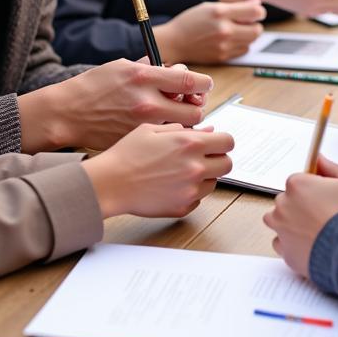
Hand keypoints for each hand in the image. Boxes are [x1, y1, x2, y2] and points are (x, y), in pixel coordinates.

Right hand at [19, 60, 212, 151]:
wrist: (68, 113)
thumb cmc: (94, 87)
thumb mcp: (123, 66)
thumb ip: (153, 68)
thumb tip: (178, 71)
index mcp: (144, 78)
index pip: (191, 81)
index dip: (204, 84)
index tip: (204, 85)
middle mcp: (147, 103)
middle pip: (195, 112)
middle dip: (197, 108)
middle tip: (191, 105)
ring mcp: (143, 127)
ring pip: (183, 132)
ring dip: (186, 126)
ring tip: (176, 119)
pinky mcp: (138, 144)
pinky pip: (166, 144)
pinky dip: (169, 140)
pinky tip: (161, 134)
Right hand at [83, 122, 234, 217]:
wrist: (110, 183)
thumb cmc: (127, 154)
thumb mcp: (152, 129)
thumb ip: (183, 129)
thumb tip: (207, 131)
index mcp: (190, 144)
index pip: (228, 141)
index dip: (222, 141)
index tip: (215, 142)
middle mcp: (195, 167)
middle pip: (227, 164)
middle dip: (218, 158)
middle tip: (203, 157)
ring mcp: (190, 190)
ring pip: (214, 182)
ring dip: (205, 176)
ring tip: (182, 171)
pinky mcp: (183, 207)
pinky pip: (199, 199)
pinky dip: (191, 192)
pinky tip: (173, 185)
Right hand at [155, 0, 265, 63]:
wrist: (174, 42)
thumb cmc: (191, 21)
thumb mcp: (211, 7)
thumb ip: (236, 6)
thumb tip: (257, 3)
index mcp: (220, 12)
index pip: (255, 12)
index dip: (258, 12)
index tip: (254, 12)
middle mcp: (224, 29)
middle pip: (257, 30)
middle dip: (255, 25)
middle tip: (246, 23)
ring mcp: (223, 45)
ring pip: (251, 42)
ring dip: (248, 36)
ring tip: (235, 31)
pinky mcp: (222, 57)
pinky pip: (243, 51)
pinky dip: (240, 45)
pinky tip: (230, 40)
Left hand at [263, 155, 337, 275]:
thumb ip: (332, 168)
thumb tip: (319, 159)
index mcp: (297, 184)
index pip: (298, 180)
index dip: (314, 188)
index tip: (327, 197)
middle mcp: (284, 205)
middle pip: (288, 200)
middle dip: (302, 205)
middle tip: (325, 215)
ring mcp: (282, 230)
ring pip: (280, 221)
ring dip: (292, 223)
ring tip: (317, 231)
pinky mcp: (286, 253)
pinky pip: (282, 244)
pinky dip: (293, 244)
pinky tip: (311, 245)